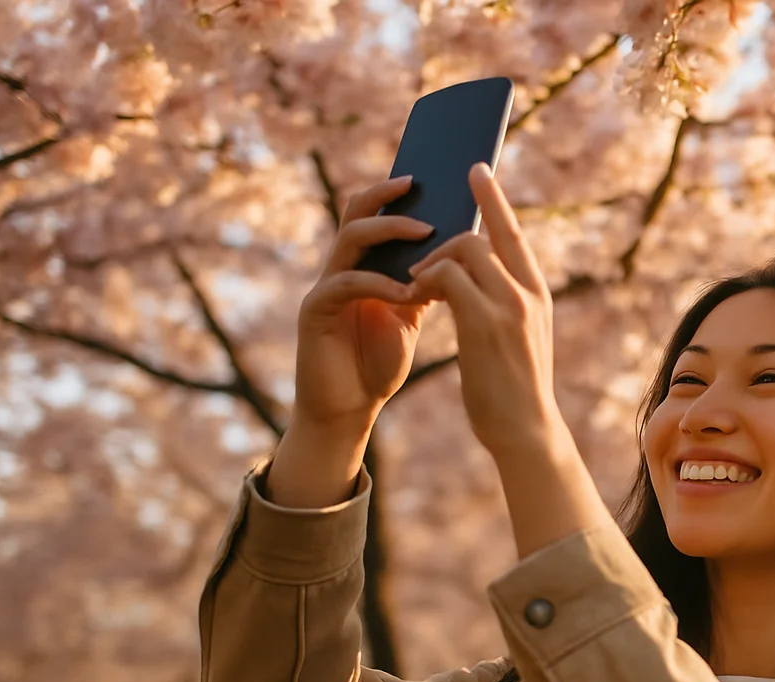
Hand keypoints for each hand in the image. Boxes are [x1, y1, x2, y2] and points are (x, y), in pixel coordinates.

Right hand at [293, 176, 434, 431]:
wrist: (347, 410)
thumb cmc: (378, 364)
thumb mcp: (408, 315)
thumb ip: (422, 283)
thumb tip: (458, 249)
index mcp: (362, 265)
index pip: (376, 215)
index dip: (399, 195)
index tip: (435, 177)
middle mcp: (340, 267)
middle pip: (357, 212)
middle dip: (387, 195)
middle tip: (421, 184)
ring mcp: (324, 286)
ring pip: (351, 238)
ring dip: (390, 232)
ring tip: (426, 232)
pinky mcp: (315, 311)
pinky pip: (347, 284)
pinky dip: (380, 284)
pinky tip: (408, 293)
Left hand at [407, 163, 558, 454]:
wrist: (525, 431)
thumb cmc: (512, 389)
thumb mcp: (514, 338)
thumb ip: (500, 301)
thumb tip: (469, 272)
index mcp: (538, 294)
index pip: (514, 234)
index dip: (494, 199)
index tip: (476, 170)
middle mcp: (529, 292)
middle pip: (485, 233)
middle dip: (449, 228)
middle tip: (419, 248)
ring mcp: (510, 306)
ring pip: (464, 249)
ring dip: (430, 261)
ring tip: (414, 285)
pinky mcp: (486, 323)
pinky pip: (447, 277)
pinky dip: (425, 281)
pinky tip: (413, 298)